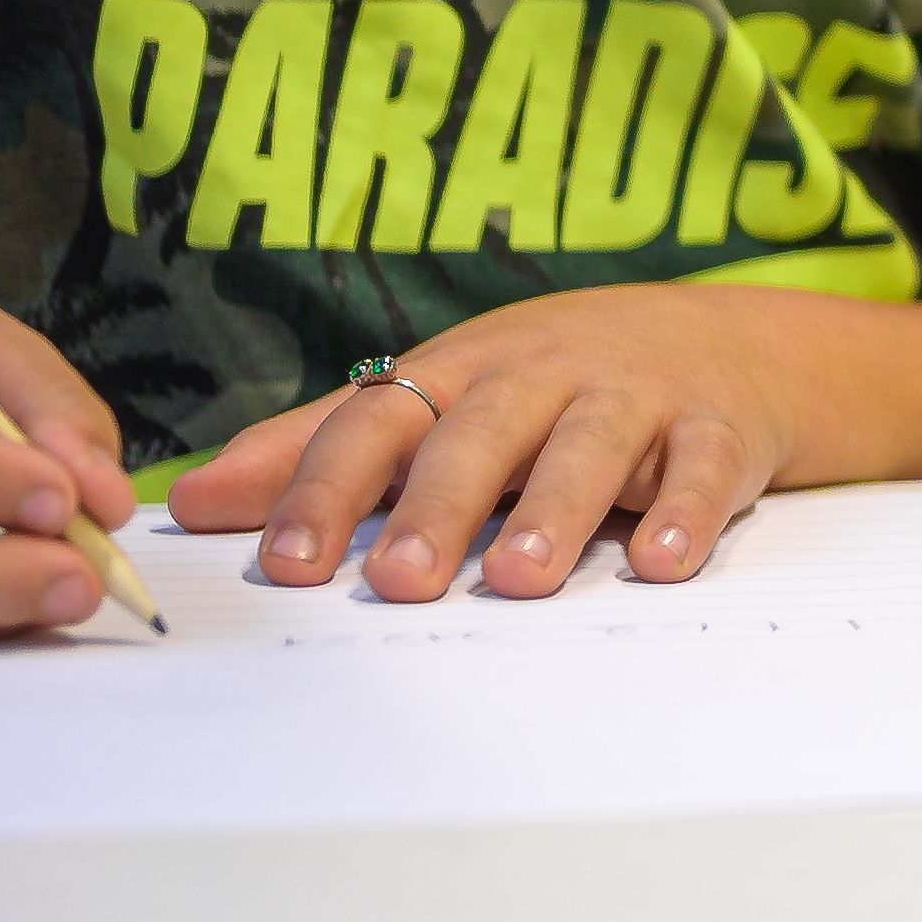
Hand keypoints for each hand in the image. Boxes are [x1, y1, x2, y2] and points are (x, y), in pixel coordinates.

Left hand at [170, 284, 796, 600]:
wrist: (730, 341)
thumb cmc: (555, 383)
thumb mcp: (438, 396)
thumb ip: (318, 448)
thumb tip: (191, 502)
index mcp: (461, 372)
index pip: (378, 423)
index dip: (327, 489)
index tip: (284, 564)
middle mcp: (543, 376)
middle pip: (481, 434)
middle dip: (438, 506)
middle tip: (397, 581)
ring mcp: (634, 399)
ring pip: (590, 448)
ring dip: (556, 510)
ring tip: (521, 577)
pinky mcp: (717, 431)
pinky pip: (702, 468)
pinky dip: (685, 511)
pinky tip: (663, 562)